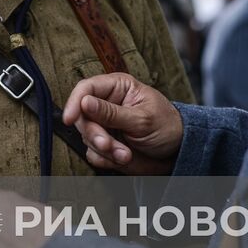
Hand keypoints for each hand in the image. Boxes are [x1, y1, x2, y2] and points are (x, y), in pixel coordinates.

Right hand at [63, 73, 181, 173]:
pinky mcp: (104, 144)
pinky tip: (123, 157)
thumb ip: (111, 112)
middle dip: (95, 134)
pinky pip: (92, 153)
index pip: (85, 88)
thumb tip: (84, 101)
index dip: (74, 102)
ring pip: (86, 137)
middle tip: (108, 145)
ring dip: (104, 149)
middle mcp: (106, 105)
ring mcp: (104, 126)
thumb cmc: (167, 126)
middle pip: (81, 116)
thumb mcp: (142, 118)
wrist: (177, 152)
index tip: (70, 119)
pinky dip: (106, 159)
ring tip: (126, 154)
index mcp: (117, 88)